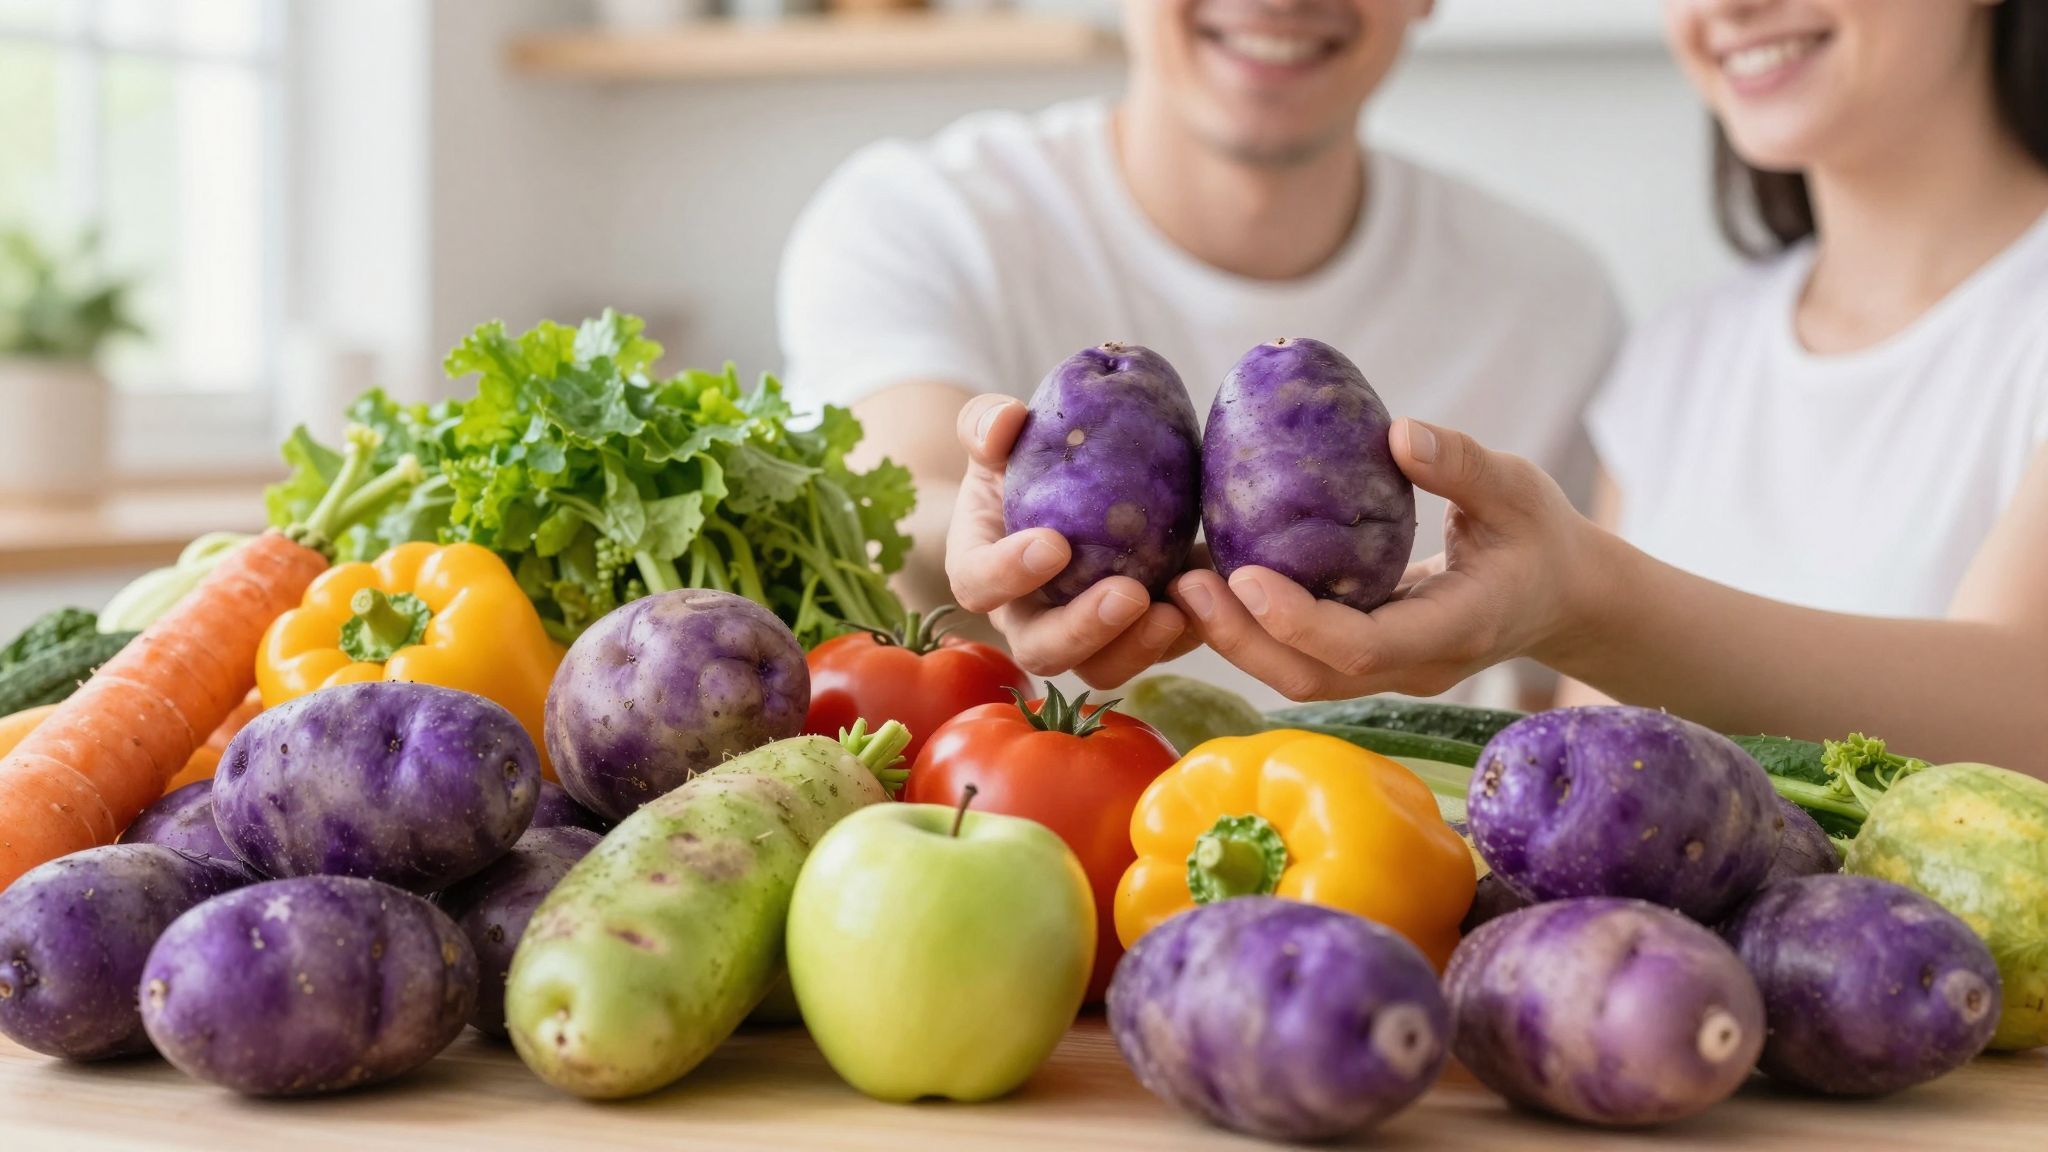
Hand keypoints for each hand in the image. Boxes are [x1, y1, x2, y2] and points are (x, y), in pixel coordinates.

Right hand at [945, 395, 1196, 687]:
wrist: (1067, 490)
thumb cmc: (1020, 463)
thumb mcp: (999, 438)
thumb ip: (987, 424)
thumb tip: (1004, 422)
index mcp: (982, 569)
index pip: (977, 585)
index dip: (1009, 575)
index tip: (1055, 543)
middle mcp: (1026, 617)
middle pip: (1040, 649)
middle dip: (1084, 630)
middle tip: (1128, 594)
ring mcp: (1079, 636)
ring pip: (1099, 668)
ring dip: (1137, 649)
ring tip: (1177, 611)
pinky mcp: (1129, 637)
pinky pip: (1154, 653)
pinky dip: (1185, 634)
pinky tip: (1212, 602)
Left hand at [1170, 418, 1612, 700]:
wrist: (1562, 595)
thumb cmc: (1541, 536)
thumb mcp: (1518, 489)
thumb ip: (1462, 465)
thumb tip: (1397, 431)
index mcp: (1453, 630)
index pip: (1363, 647)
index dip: (1300, 621)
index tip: (1246, 576)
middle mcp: (1412, 666)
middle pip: (1311, 677)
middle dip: (1242, 639)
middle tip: (1185, 583)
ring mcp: (1387, 671)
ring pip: (1298, 676)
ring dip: (1235, 639)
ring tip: (1182, 583)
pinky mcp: (1366, 659)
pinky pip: (1301, 656)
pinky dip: (1253, 629)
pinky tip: (1212, 581)